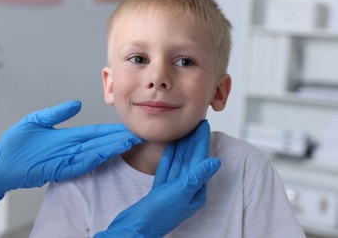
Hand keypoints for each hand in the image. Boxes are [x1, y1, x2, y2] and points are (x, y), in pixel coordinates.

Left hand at [0, 100, 142, 207]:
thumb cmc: (16, 145)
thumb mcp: (37, 121)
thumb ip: (58, 113)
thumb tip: (77, 103)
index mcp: (68, 137)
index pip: (95, 133)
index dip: (112, 130)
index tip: (127, 127)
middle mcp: (71, 148)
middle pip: (100, 142)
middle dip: (119, 139)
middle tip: (138, 134)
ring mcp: (66, 159)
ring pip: (95, 152)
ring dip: (112, 147)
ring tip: (129, 141)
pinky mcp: (58, 169)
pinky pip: (81, 164)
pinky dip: (95, 158)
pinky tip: (108, 152)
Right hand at [95, 120, 220, 236]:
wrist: (135, 226)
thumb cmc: (157, 214)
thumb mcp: (180, 193)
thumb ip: (197, 176)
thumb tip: (215, 162)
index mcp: (194, 192)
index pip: (200, 160)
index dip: (201, 142)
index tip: (203, 126)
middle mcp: (185, 190)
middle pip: (191, 159)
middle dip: (193, 141)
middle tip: (197, 124)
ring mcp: (172, 189)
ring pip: (179, 163)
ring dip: (182, 147)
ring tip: (185, 131)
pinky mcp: (160, 189)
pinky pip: (167, 169)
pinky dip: (170, 157)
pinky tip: (171, 147)